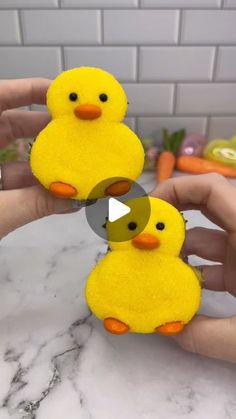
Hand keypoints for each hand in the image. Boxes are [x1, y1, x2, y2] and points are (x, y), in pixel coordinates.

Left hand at [0, 78, 77, 237]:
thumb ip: (34, 204)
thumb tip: (75, 198)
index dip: (27, 90)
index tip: (60, 94)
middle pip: (8, 125)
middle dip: (45, 129)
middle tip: (77, 132)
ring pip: (10, 156)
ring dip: (42, 162)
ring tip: (76, 165)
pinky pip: (7, 180)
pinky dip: (29, 185)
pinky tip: (56, 193)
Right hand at [152, 173, 235, 362]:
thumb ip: (207, 336)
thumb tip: (168, 331)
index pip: (211, 189)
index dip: (176, 190)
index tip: (145, 211)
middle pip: (203, 207)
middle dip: (168, 217)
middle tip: (139, 234)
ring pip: (205, 239)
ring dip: (177, 251)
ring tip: (148, 267)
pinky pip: (213, 265)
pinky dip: (193, 274)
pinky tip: (174, 292)